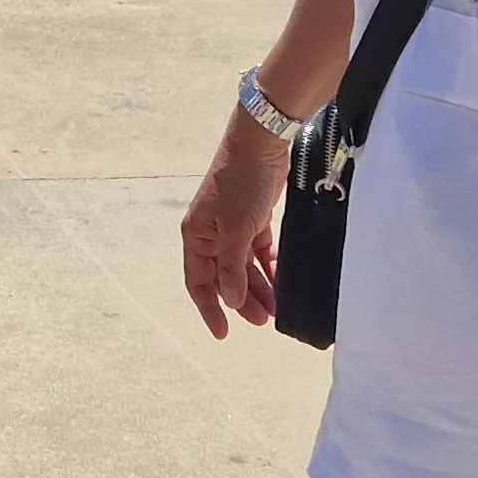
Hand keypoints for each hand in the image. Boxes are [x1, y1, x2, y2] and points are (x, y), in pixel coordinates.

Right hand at [180, 124, 290, 338]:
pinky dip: (269, 266)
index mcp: (196, 236)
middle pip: (224, 277)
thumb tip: (230, 299)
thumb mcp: (235, 231)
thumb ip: (232, 268)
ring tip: (276, 308)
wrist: (260, 144)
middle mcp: (211, 234)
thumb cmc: (240, 184)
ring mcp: (233, 226)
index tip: (223, 333)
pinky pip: (259, 251)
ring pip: (244, 266)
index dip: (209, 309)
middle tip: (263, 321)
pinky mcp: (254, 218)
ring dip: (258, 287)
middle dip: (241, 301)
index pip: (198, 282)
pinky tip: (281, 280)